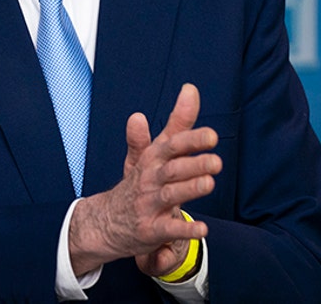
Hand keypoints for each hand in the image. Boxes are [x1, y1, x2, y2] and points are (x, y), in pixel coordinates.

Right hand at [68, 83, 220, 276]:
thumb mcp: (152, 153)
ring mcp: (148, 205)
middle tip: (216, 161)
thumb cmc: (137, 184)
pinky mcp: (149, 230)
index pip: (171, 146)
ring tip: (209, 184)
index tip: (212, 135)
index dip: (190, 140)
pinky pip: (167, 230)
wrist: (105, 221)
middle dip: (193, 164)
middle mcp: (149, 180)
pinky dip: (183, 229)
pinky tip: (202, 228)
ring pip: (170, 196)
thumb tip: (189, 90)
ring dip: (188, 189)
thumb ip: (175, 125)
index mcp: (152, 160)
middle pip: (172, 169)